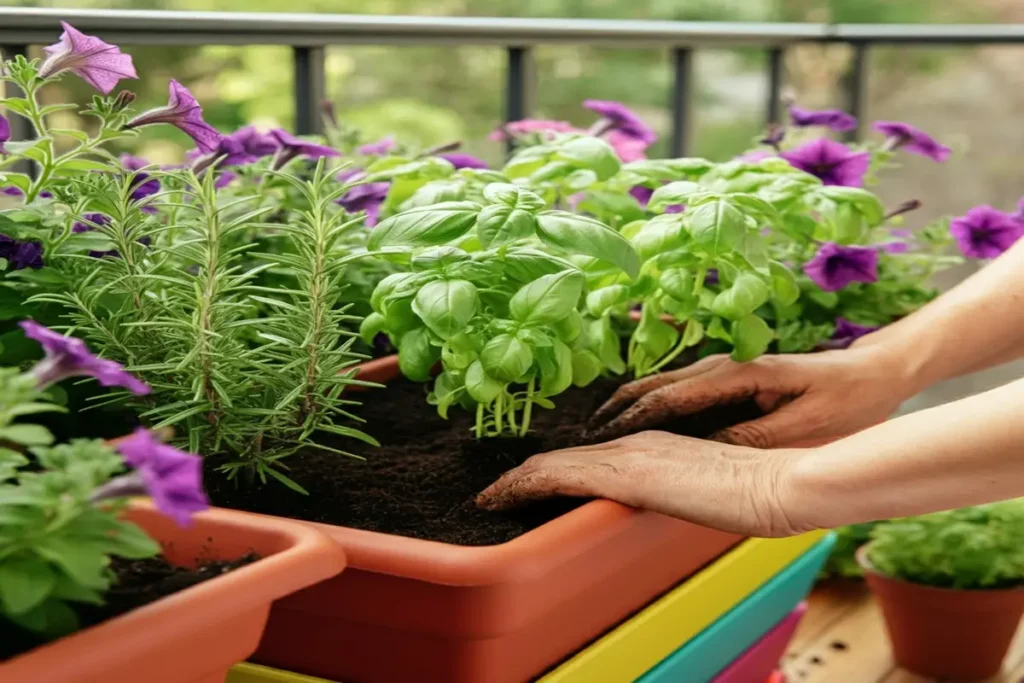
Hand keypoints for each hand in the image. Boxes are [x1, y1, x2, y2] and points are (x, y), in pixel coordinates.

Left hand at [476, 431, 811, 536]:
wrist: (778, 484)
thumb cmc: (756, 490)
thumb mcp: (708, 489)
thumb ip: (680, 489)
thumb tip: (668, 501)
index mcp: (650, 445)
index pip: (588, 456)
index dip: (553, 470)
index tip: (526, 485)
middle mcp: (631, 442)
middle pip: (563, 457)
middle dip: (525, 475)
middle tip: (495, 491)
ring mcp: (626, 454)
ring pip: (551, 464)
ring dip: (515, 482)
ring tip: (489, 498)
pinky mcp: (624, 473)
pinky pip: (554, 476)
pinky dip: (520, 486)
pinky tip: (498, 500)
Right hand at [588, 343, 914, 447]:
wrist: (876, 372)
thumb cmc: (846, 400)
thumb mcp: (805, 424)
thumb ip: (755, 434)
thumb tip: (707, 448)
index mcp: (739, 374)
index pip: (672, 396)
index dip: (633, 417)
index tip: (601, 439)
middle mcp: (724, 367)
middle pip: (656, 385)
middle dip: (616, 409)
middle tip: (581, 439)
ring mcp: (724, 372)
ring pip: (663, 387)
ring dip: (629, 408)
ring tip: (597, 436)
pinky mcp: (730, 381)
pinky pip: (679, 395)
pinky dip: (650, 408)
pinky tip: (636, 427)